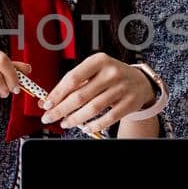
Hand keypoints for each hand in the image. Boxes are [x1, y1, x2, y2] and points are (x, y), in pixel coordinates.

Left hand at [40, 55, 157, 136]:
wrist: (140, 81)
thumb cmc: (111, 76)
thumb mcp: (94, 72)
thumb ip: (73, 84)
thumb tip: (48, 101)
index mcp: (98, 61)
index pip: (73, 78)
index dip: (57, 93)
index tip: (47, 104)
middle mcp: (111, 73)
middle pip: (80, 95)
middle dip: (61, 109)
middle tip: (50, 117)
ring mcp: (121, 88)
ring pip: (93, 108)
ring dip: (75, 119)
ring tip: (65, 123)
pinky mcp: (129, 103)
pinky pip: (108, 118)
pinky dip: (94, 125)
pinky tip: (85, 127)